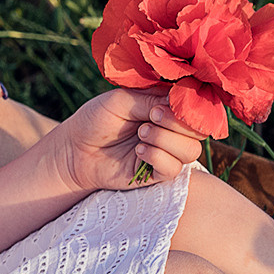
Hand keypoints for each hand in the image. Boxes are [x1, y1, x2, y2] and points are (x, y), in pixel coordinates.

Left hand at [48, 90, 207, 193]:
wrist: (75, 149)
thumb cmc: (96, 119)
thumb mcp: (121, 100)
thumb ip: (151, 99)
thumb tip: (178, 101)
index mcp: (166, 107)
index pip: (194, 107)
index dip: (186, 106)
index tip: (160, 105)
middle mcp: (171, 130)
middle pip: (198, 130)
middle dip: (175, 122)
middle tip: (149, 118)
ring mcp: (167, 153)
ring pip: (191, 150)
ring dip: (165, 140)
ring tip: (140, 134)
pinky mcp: (157, 173)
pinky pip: (174, 169)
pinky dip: (158, 157)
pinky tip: (138, 151)